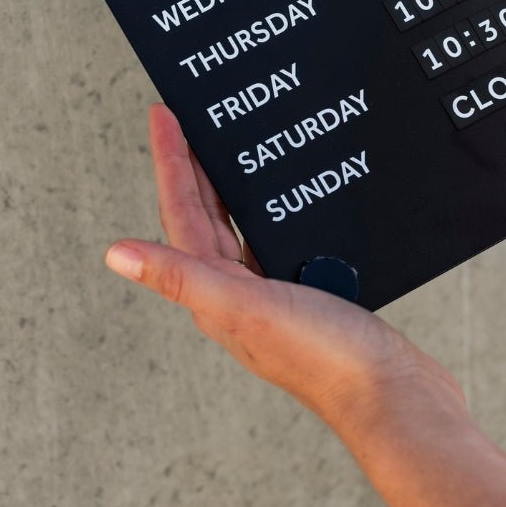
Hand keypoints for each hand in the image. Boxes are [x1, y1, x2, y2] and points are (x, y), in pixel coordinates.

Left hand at [104, 104, 463, 429]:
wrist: (390, 391)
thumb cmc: (323, 358)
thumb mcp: (248, 307)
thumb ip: (184, 277)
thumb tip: (115, 254)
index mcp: (216, 293)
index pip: (182, 212)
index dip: (171, 160)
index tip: (163, 115)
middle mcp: (238, 292)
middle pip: (206, 214)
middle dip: (194, 165)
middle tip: (187, 119)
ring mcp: (274, 292)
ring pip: (242, 224)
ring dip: (231, 183)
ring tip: (229, 145)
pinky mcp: (310, 289)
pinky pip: (280, 237)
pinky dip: (274, 208)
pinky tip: (289, 193)